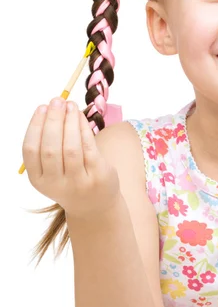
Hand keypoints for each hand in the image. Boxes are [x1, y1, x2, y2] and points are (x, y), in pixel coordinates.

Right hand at [22, 97, 119, 217]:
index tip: (42, 107)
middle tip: (57, 100)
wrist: (94, 206)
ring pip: (71, 147)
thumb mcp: (52, 169)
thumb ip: (49, 144)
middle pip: (51, 148)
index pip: (31, 150)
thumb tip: (52, 108)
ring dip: (70, 122)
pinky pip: (89, 148)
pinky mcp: (97, 176)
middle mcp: (56, 183)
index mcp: (39, 180)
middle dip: (53, 120)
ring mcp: (78, 182)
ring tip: (70, 105)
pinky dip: (84, 129)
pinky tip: (81, 117)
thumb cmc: (70, 179)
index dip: (36, 126)